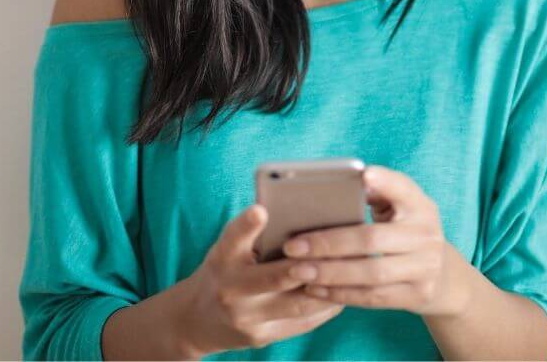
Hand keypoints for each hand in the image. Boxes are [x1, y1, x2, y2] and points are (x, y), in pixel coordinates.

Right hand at [180, 202, 345, 357]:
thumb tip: (297, 210)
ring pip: (296, 304)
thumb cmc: (224, 269)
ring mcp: (247, 319)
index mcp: (222, 258)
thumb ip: (253, 232)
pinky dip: (324, 307)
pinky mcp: (262, 337)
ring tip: (349, 271)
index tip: (261, 210)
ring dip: (325, 289)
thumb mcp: (228, 246)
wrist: (197, 318)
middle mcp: (231, 290)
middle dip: (304, 267)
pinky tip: (342, 293)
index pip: (233, 238)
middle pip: (273, 278)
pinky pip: (301, 323)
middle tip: (331, 253)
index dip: (247, 224)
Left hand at [282, 164, 468, 317]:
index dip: (384, 181)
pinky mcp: (417, 295)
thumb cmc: (405, 229)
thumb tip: (335, 186)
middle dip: (328, 243)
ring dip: (329, 273)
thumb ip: (375, 193)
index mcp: (420, 204)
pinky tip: (315, 288)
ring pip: (370, 273)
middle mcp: (426, 234)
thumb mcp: (400, 206)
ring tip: (297, 270)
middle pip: (372, 239)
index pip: (402, 188)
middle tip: (293, 246)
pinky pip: (373, 297)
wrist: (444, 275)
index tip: (363, 174)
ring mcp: (425, 268)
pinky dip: (341, 294)